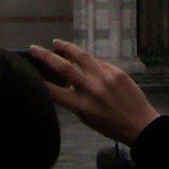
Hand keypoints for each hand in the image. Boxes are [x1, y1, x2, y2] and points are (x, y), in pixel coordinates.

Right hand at [29, 40, 158, 143]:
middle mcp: (91, 89)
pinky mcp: (117, 71)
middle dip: (46, 56)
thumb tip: (64, 82)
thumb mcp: (86, 118)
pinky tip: (84, 60)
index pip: (54, 90)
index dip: (39, 80)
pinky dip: (89, 61)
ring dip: (66, 47)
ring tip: (56, 42)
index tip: (29, 70)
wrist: (139, 123)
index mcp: (81, 106)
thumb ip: (74, 100)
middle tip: (34, 48)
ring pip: (81, 56)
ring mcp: (105, 78)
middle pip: (63, 67)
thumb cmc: (110, 125)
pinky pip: (98, 62)